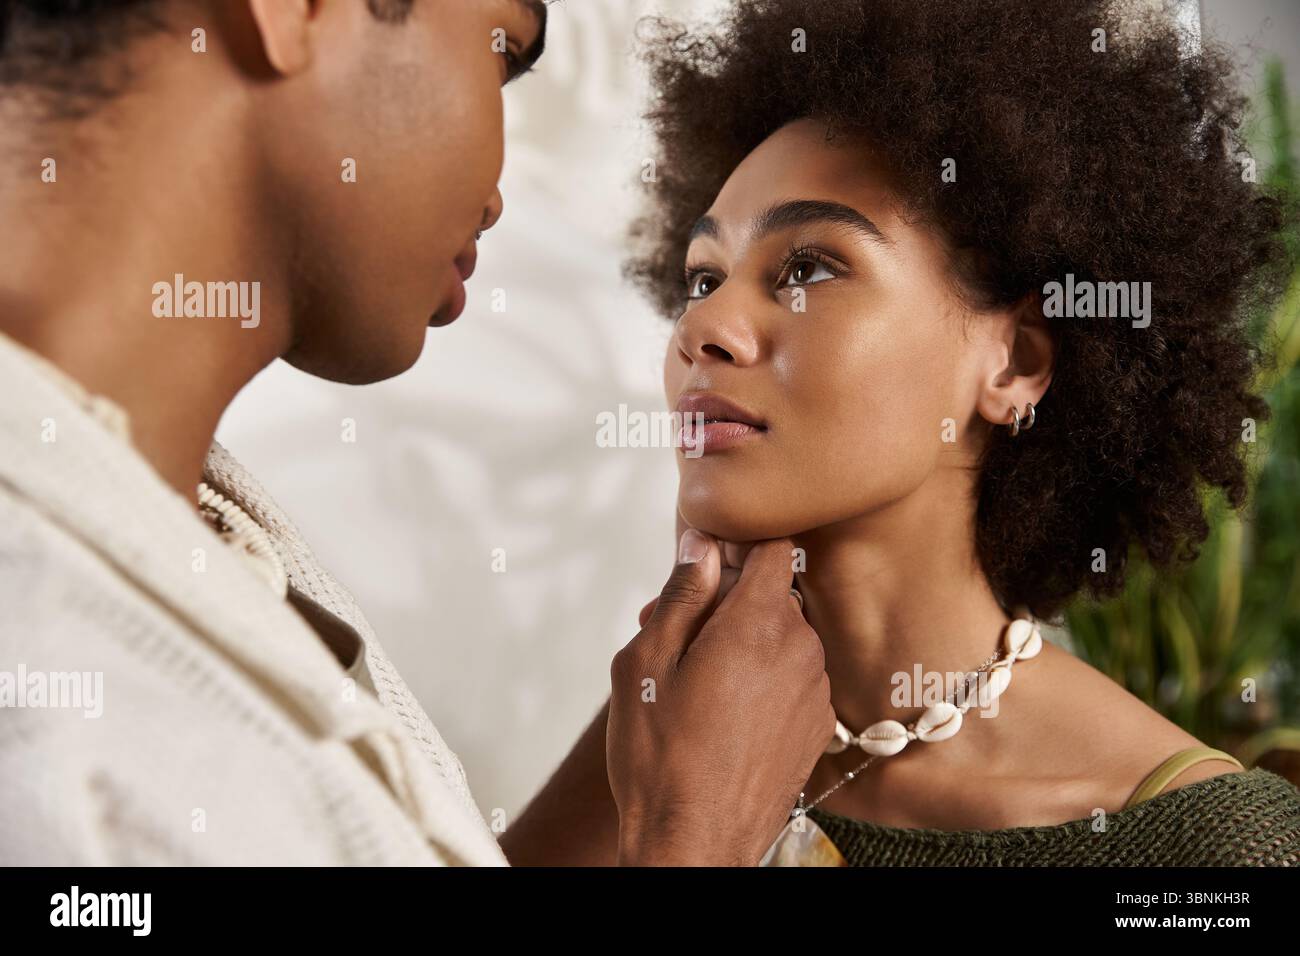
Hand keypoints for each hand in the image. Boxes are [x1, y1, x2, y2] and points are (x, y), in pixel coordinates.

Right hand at [607, 530, 832, 865]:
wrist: (695, 843)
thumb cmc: (661, 758)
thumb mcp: (646, 662)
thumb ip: (681, 594)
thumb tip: (701, 545)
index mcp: (758, 624)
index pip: (773, 545)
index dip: (737, 545)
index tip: (704, 565)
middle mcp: (801, 650)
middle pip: (772, 594)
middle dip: (727, 602)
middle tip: (674, 633)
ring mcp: (816, 691)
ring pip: (782, 638)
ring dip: (744, 643)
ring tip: (693, 681)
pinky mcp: (818, 726)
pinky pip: (792, 678)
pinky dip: (763, 681)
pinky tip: (722, 714)